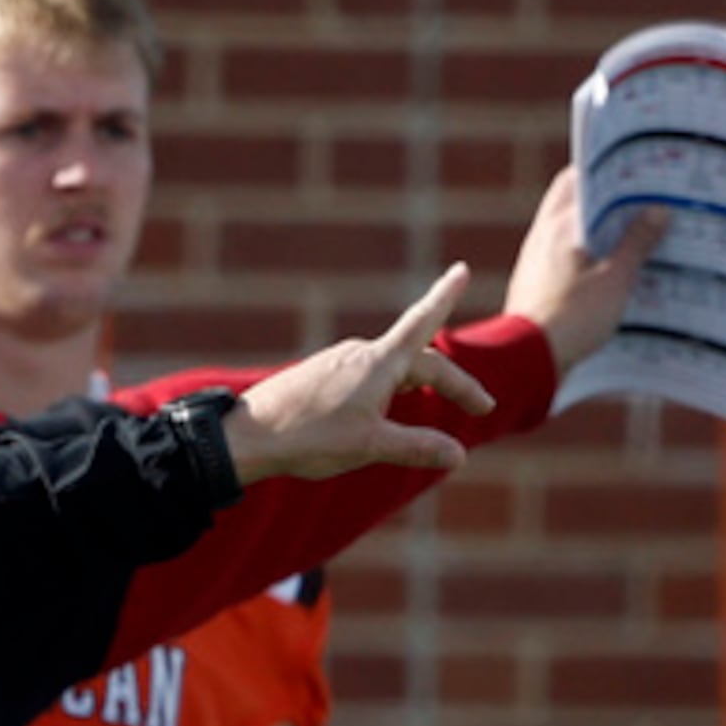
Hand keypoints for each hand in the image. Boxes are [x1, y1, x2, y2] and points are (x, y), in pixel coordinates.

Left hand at [222, 266, 493, 483]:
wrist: (245, 437)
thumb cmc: (308, 437)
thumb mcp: (370, 446)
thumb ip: (417, 446)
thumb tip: (459, 455)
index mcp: (379, 362)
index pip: (423, 322)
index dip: (445, 297)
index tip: (460, 270)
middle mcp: (359, 354)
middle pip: (419, 362)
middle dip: (453, 384)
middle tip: (480, 406)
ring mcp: (336, 363)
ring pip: (390, 371)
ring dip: (419, 386)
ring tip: (438, 403)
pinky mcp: (317, 376)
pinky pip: (364, 379)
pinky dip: (388, 392)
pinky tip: (381, 411)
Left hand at [503, 163, 669, 372]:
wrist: (526, 361)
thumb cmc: (573, 318)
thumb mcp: (617, 278)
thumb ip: (637, 242)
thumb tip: (658, 210)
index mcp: (559, 225)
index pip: (578, 178)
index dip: (607, 169)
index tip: (637, 166)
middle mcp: (541, 237)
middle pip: (573, 202)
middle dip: (606, 196)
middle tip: (642, 197)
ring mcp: (535, 260)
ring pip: (570, 229)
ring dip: (598, 226)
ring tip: (637, 229)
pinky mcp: (536, 284)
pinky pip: (566, 256)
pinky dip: (588, 252)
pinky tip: (613, 263)